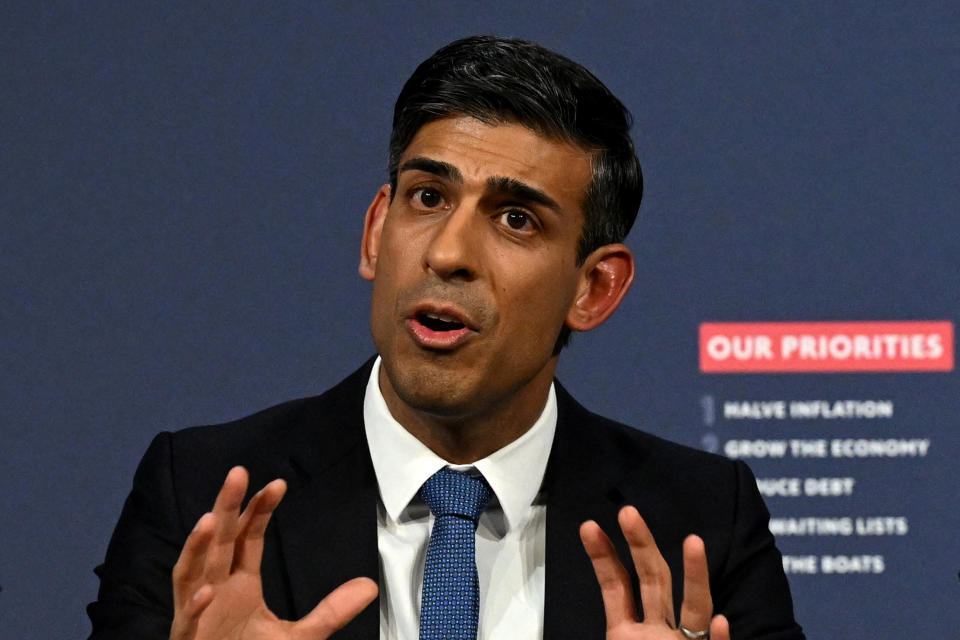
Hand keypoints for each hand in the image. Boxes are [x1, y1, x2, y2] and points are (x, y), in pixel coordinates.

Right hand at [170, 467, 377, 639]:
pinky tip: (206, 590)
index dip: (259, 511)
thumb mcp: (299, 637)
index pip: (248, 539)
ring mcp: (198, 614)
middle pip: (219, 542)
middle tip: (238, 473)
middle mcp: (215, 590)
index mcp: (239, 585)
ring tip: (210, 519)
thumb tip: (370, 585)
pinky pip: (186, 620)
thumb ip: (330, 611)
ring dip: (198, 547)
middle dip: (227, 508)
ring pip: (191, 574)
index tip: (278, 485)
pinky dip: (194, 605)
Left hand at [580, 506, 729, 639]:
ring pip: (696, 609)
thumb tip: (589, 605)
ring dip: (695, 576)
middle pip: (654, 582)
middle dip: (640, 546)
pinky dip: (721, 639)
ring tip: (694, 541)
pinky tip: (721, 622)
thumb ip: (614, 621)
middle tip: (627, 512)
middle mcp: (659, 635)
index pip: (616, 587)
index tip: (589, 526)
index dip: (603, 557)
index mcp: (628, 634)